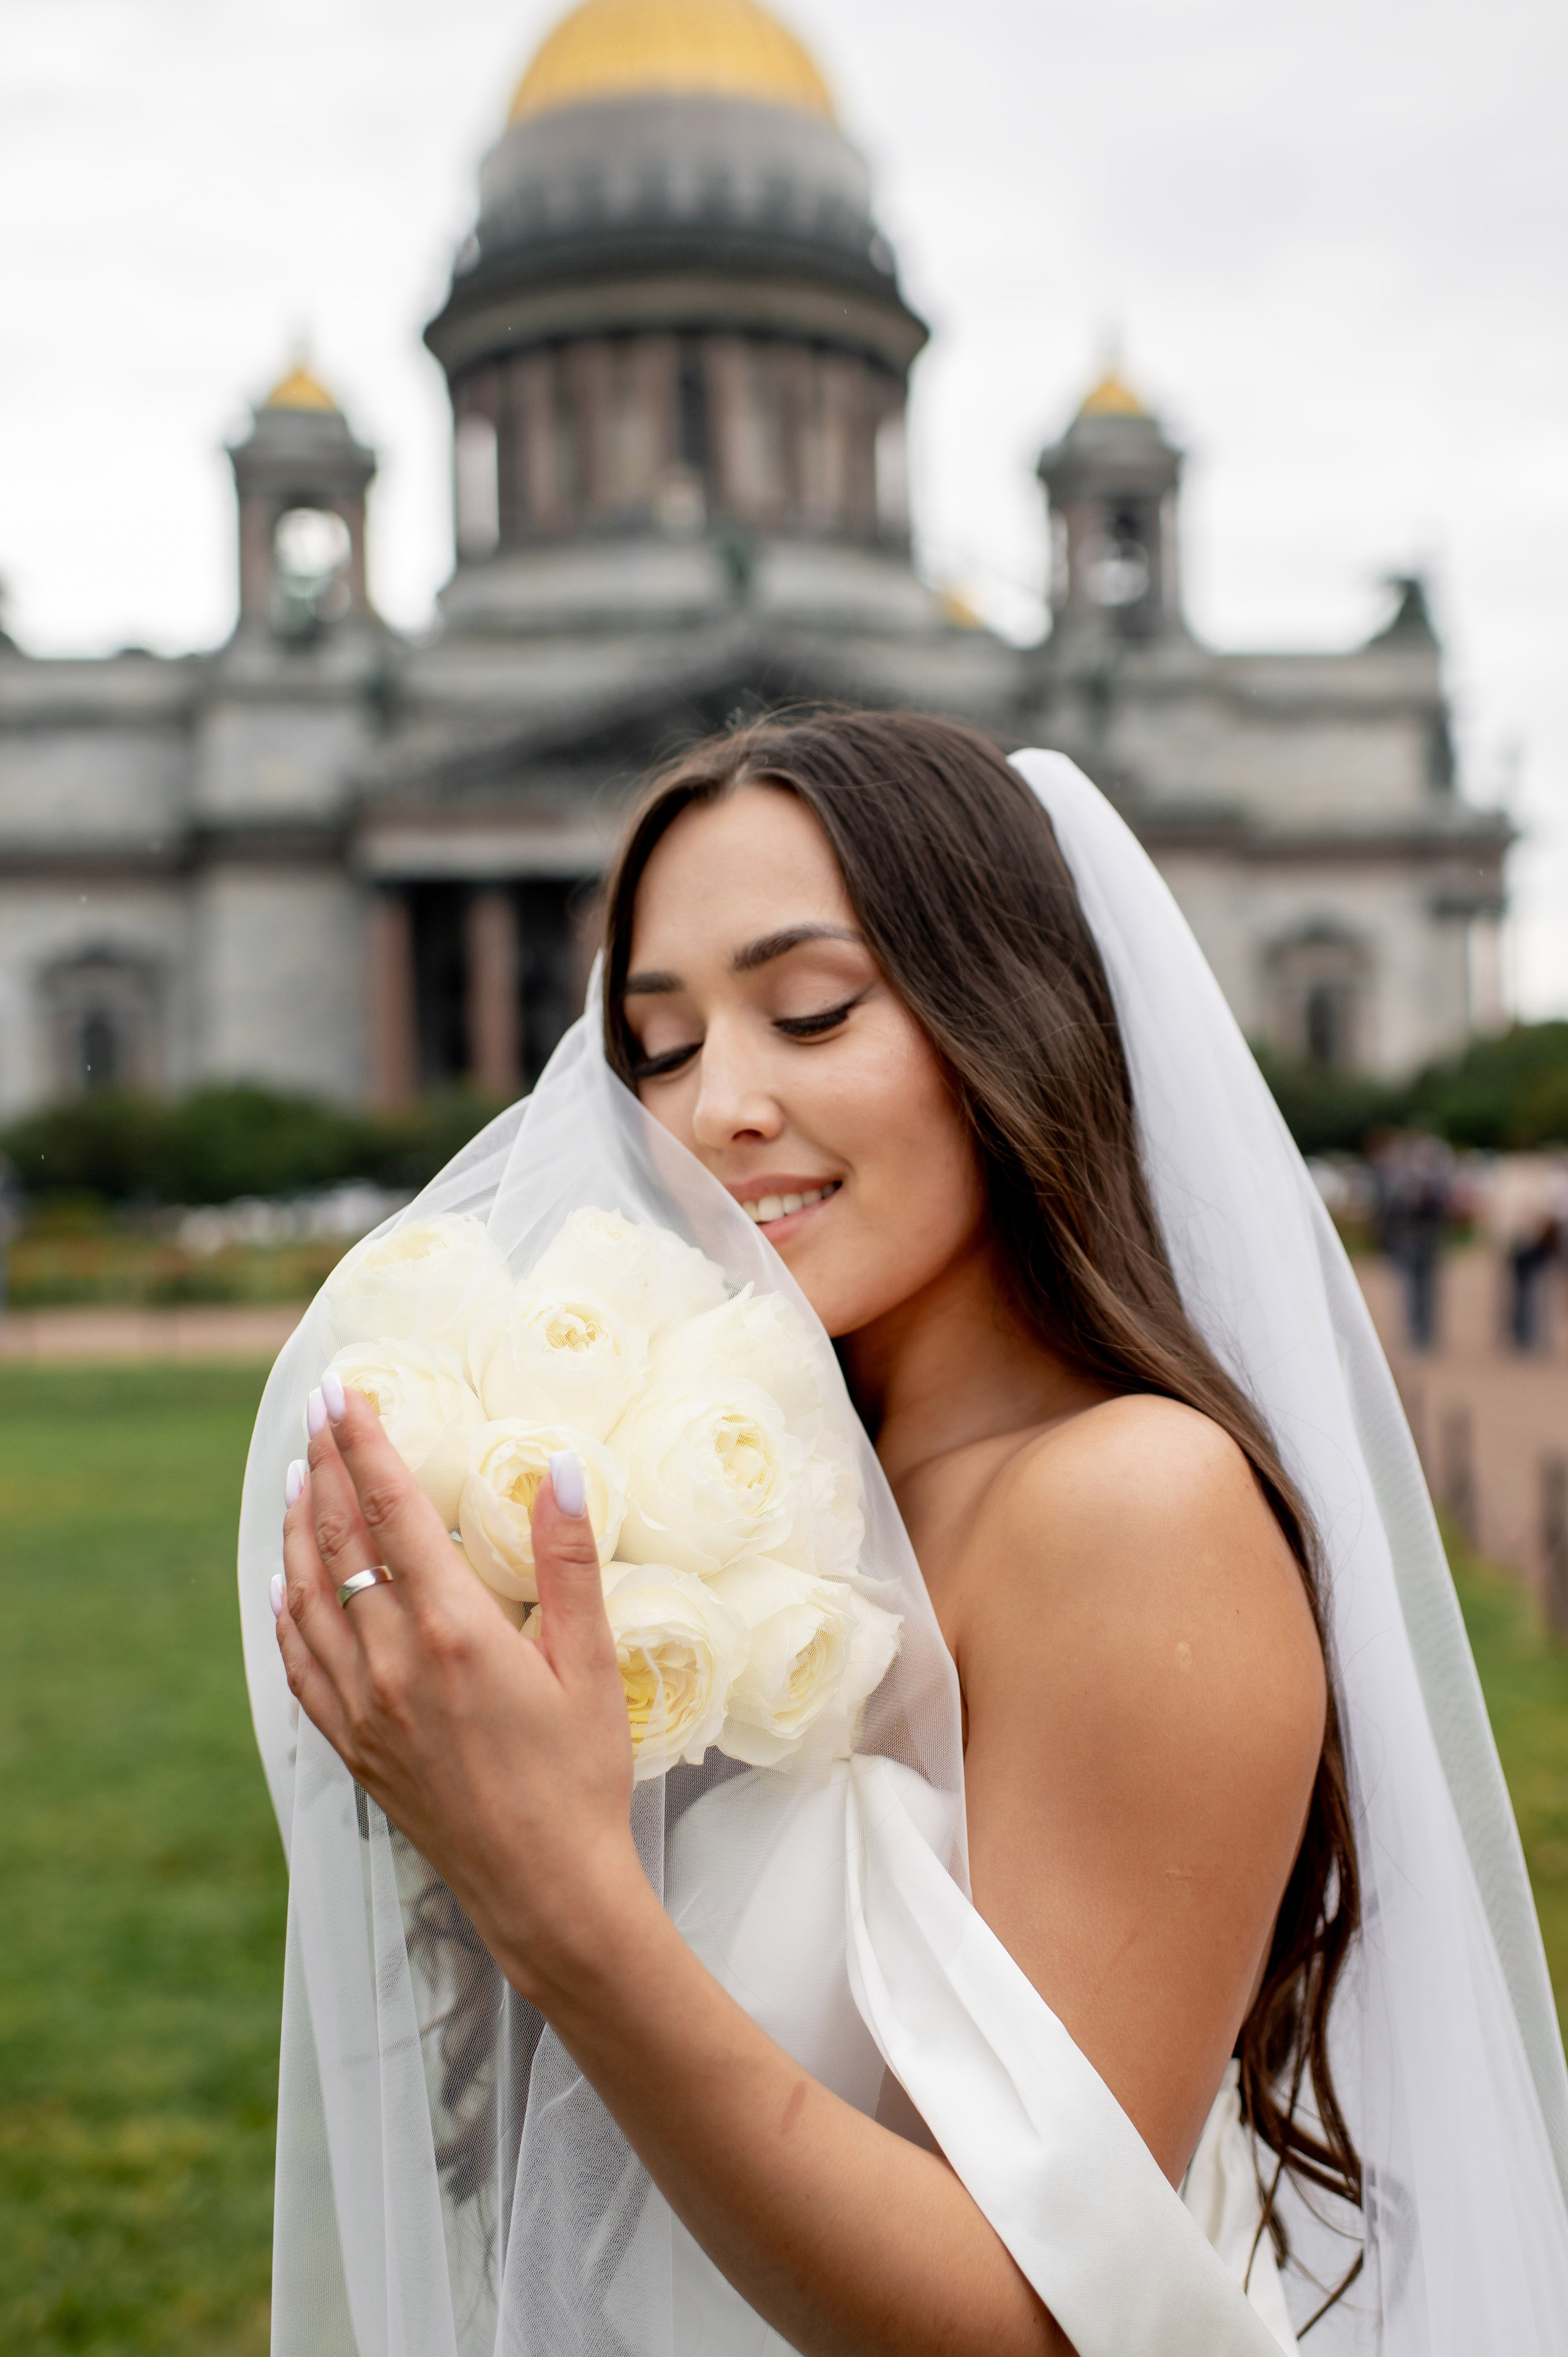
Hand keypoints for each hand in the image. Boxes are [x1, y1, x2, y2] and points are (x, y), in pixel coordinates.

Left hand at [274, 1379, 642, 2001]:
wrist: (544, 1891)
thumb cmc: (581, 1778)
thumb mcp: (593, 1665)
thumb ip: (570, 1564)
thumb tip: (562, 1470)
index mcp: (454, 1631)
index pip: (393, 1511)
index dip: (365, 1445)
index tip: (344, 1394)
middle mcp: (393, 1662)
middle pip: (339, 1541)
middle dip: (325, 1467)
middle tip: (318, 1413)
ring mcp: (363, 1706)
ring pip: (306, 1594)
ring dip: (297, 1526)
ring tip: (296, 1475)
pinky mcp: (352, 1745)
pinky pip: (299, 1662)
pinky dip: (285, 1609)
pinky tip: (283, 1582)